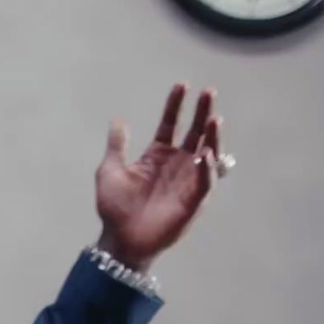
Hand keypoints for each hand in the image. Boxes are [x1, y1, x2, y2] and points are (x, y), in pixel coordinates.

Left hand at [95, 83, 223, 271]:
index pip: (170, 124)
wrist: (120, 239)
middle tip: (209, 92)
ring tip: (214, 119)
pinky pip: (206, 182)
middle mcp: (176, 164)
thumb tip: (118, 119)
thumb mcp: (110, 170)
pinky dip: (208, 168)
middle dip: (202, 113)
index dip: (176, 105)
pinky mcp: (194, 201)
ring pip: (207, 153)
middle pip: (194, 133)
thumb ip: (117, 145)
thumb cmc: (114, 207)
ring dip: (212, 137)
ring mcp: (187, 181)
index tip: (182, 85)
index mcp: (157, 155)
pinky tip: (205, 154)